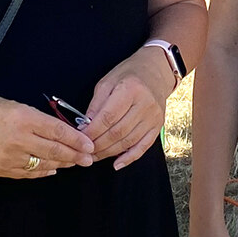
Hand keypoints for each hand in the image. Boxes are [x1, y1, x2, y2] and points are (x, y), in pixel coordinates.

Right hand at [0, 92, 94, 178]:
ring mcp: (9, 157)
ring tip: (74, 163)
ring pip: (44, 164)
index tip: (90, 144)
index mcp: (23, 118)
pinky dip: (43, 171)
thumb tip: (61, 132)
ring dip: (62, 164)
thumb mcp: (16, 106)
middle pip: (54, 151)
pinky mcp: (1, 169)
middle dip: (75, 156)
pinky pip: (28, 173)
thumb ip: (38, 120)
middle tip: (89, 159)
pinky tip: (52, 169)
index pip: (58, 131)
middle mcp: (18, 139)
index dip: (77, 140)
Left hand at [83, 48, 173, 168]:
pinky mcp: (158, 125)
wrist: (155, 72)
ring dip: (109, 153)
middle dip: (98, 145)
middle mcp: (145, 104)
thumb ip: (96, 105)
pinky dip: (129, 158)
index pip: (107, 117)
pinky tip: (116, 165)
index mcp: (130, 89)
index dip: (92, 131)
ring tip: (94, 157)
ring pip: (128, 141)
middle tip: (84, 151)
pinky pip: (143, 146)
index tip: (79, 138)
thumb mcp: (107, 82)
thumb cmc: (128, 75)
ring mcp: (153, 116)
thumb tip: (85, 127)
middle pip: (118, 132)